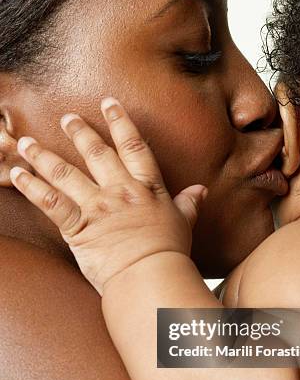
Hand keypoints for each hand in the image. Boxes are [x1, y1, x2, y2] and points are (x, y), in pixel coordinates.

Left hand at [10, 97, 206, 294]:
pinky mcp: (78, 227)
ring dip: (44, 155)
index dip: (121, 122)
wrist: (151, 275)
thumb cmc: (168, 253)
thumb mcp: (183, 223)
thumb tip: (201, 190)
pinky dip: (32, 187)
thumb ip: (189, 204)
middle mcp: (120, 190)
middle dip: (80, 132)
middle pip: (97, 153)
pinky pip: (50, 202)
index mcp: (147, 188)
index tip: (109, 104)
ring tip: (27, 142)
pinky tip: (17, 173)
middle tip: (67, 117)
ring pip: (66, 173)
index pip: (133, 147)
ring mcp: (97, 207)